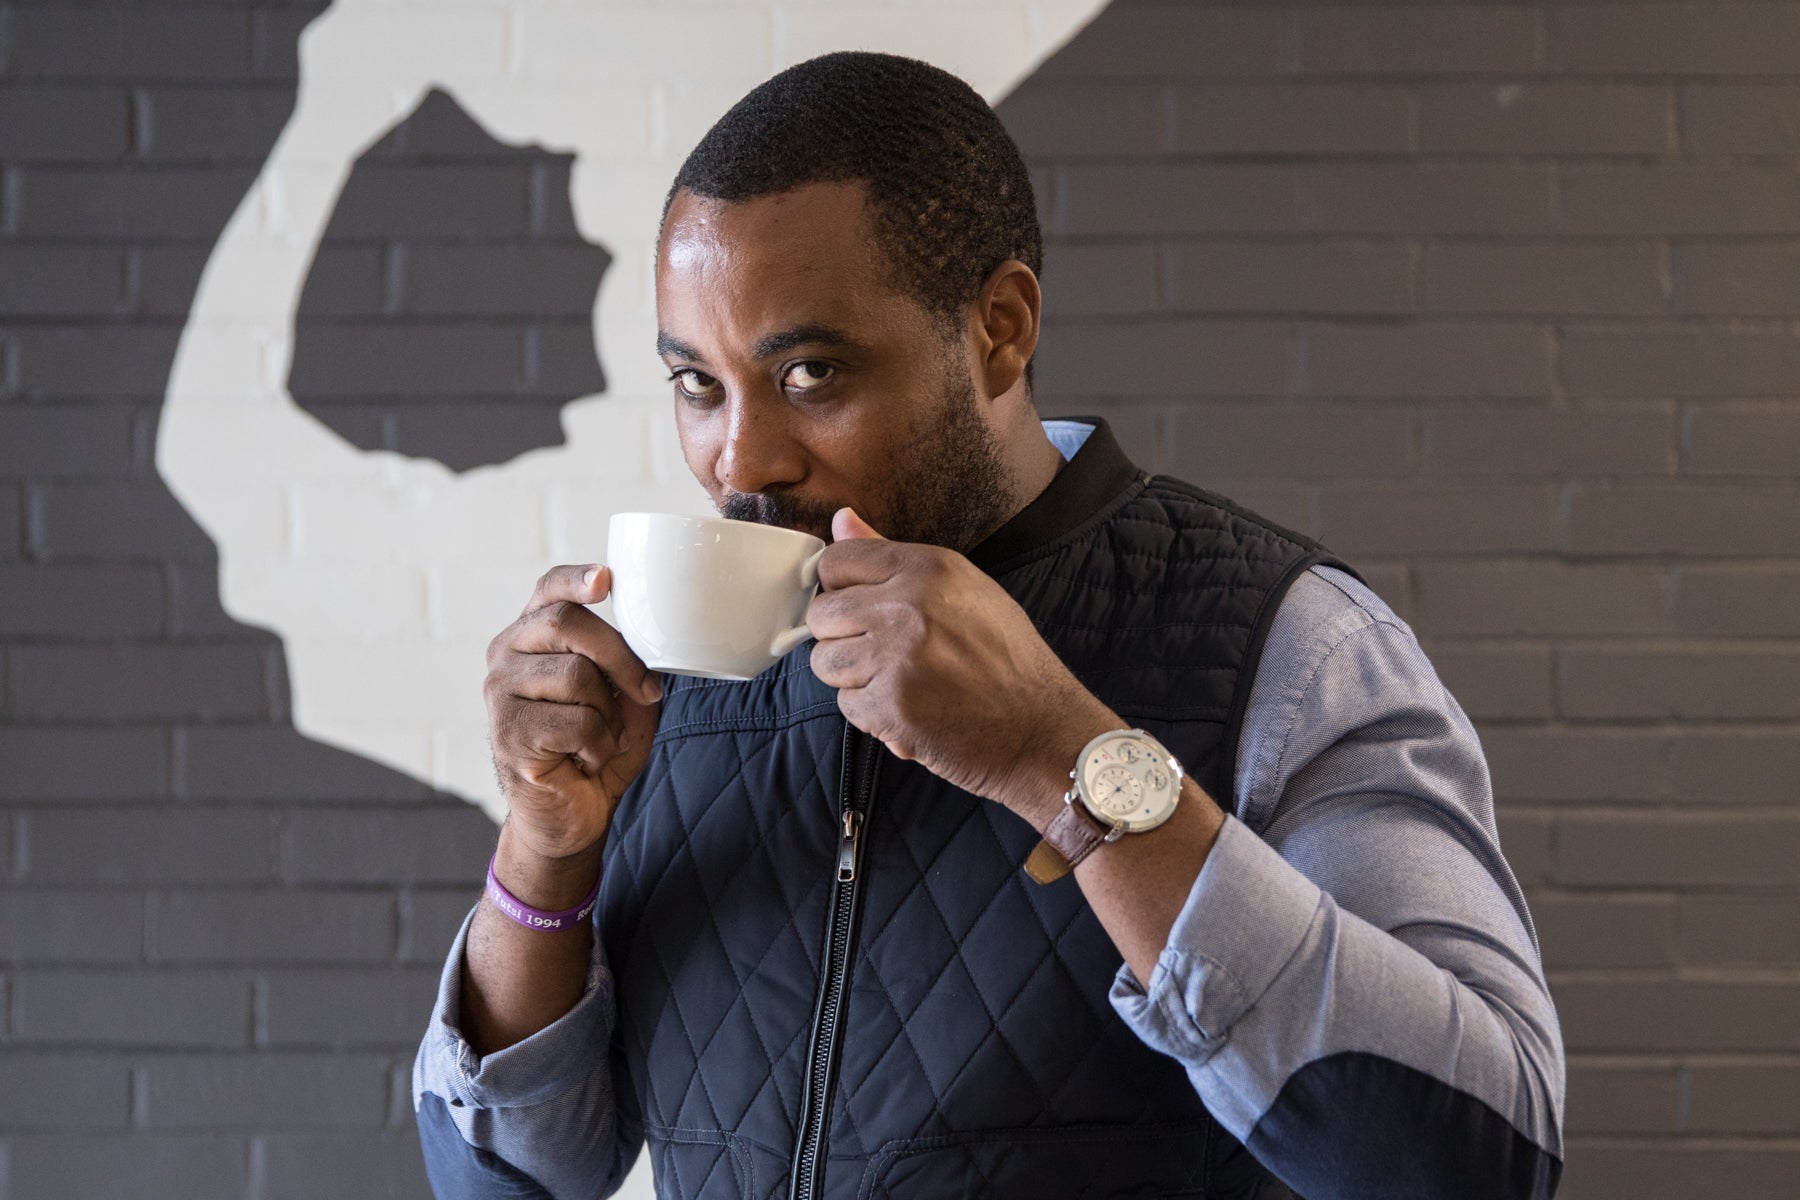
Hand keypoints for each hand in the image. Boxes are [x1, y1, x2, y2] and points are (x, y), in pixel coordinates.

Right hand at [484, 565, 662, 860]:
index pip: (548, 589)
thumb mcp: (623, 699)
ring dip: (608, 714)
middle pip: (566, 622)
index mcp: (532, 636)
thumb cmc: (595, 749)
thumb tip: (654, 639)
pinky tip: (586, 760)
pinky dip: (599, 745)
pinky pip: (576, 722)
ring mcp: (499, 693)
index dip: (576, 578)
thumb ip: (629, 664)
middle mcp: (505, 656)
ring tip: (599, 738)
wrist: (569, 816)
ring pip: (576, 675)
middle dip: (620, 656)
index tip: (606, 579)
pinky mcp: (507, 733)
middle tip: (645, 692)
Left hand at [807, 509, 1116, 820]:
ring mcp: (896, 658)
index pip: (836, 561)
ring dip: (851, 677)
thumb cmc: (1007, 660)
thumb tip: (840, 519)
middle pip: (822, 614)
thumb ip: (892, 556)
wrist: (1041, 728)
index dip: (839, 588)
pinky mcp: (891, 707)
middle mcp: (908, 605)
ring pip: (824, 661)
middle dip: (841, 637)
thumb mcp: (964, 589)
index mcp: (929, 568)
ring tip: (895, 681)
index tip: (859, 608)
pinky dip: (871, 714)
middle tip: (879, 653)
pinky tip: (907, 710)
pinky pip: (846, 705)